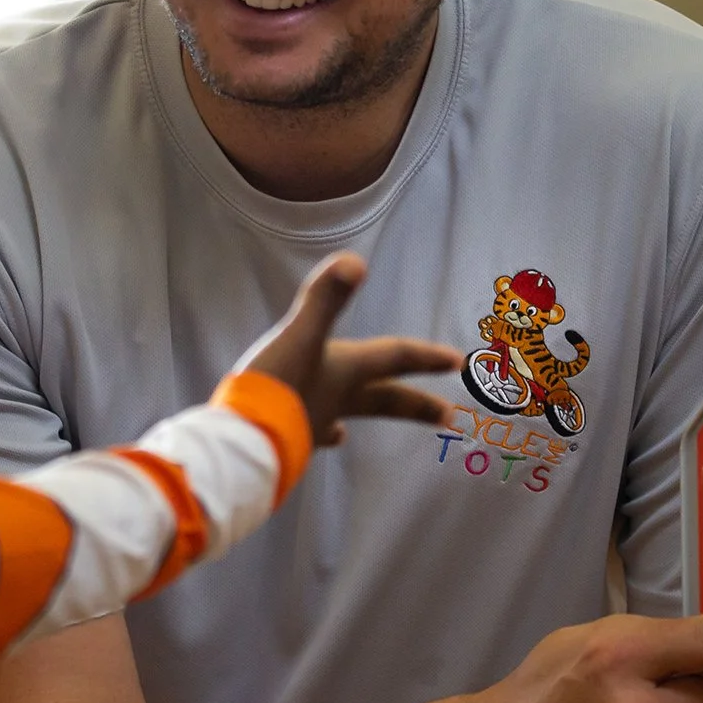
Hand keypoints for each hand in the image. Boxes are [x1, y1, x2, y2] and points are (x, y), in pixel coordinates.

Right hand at [236, 252, 461, 444]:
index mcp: (346, 372)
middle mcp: (338, 399)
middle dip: (417, 405)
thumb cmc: (276, 386)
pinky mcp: (290, 439)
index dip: (425, 355)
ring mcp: (315, 423)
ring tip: (370, 423)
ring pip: (347, 416)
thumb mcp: (299, 336)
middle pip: (386, 400)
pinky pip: (312, 432)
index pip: (394, 358)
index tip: (458, 361)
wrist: (244, 442)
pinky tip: (325, 435)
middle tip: (449, 417)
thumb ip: (325, 298)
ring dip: (364, 414)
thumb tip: (355, 261)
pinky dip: (321, 430)